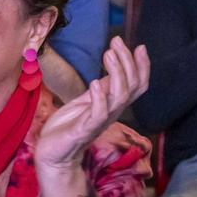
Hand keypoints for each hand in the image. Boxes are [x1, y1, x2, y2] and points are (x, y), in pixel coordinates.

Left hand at [35, 37, 149, 172]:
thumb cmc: (69, 127)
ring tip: (108, 54)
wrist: (53, 154)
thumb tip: (115, 65)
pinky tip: (95, 82)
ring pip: (119, 97)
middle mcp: (112, 112)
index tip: (139, 46)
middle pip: (131, 86)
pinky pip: (98, 114)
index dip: (142, 66)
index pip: (138, 85)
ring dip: (116, 73)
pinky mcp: (84, 130)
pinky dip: (99, 98)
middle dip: (127, 62)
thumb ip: (103, 87)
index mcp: (113, 105)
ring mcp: (99, 121)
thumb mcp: (87, 101)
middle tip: (116, 42)